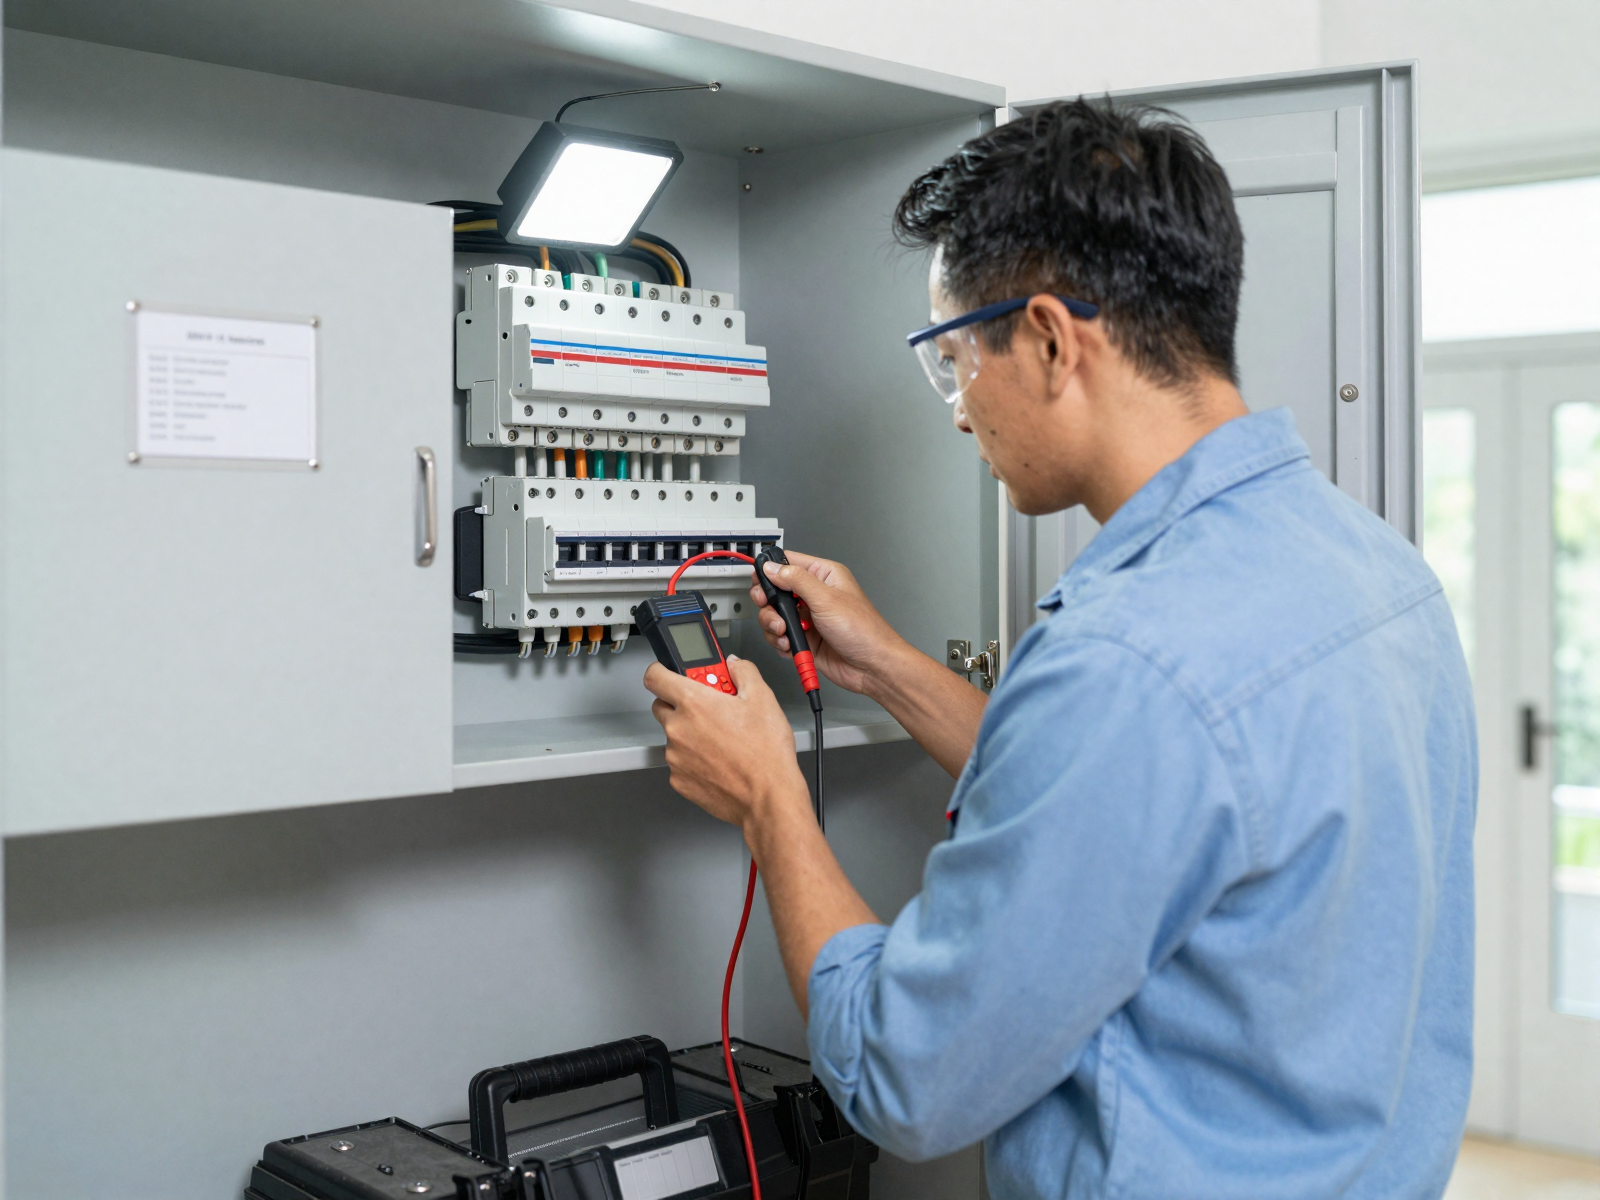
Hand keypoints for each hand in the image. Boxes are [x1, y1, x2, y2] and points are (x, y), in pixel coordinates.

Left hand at [644, 656, 809, 831]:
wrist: (768, 797)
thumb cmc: (766, 753)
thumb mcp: (763, 698)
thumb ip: (743, 672)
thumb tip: (734, 664)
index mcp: (693, 702)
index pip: (655, 676)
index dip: (661, 670)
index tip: (671, 672)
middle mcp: (678, 729)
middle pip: (662, 705)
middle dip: (680, 702)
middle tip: (709, 706)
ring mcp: (675, 757)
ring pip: (673, 736)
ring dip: (690, 733)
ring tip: (722, 739)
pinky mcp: (679, 781)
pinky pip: (680, 762)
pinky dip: (694, 759)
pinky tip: (719, 759)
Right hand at [749, 549, 907, 696]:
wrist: (871, 666)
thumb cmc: (863, 630)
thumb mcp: (826, 599)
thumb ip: (796, 580)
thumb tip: (772, 568)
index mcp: (823, 576)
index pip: (788, 562)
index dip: (770, 569)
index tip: (760, 580)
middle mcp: (814, 595)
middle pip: (775, 590)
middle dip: (768, 601)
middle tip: (769, 607)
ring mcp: (807, 618)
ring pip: (773, 615)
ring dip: (773, 624)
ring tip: (784, 631)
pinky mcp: (803, 638)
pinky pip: (779, 636)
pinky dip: (779, 641)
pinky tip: (791, 645)